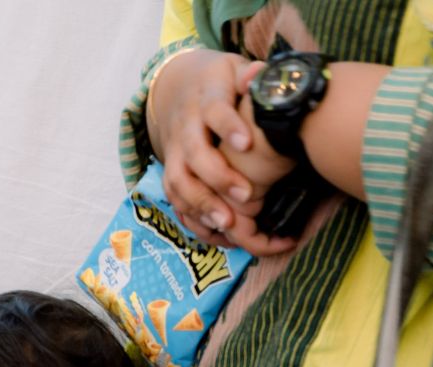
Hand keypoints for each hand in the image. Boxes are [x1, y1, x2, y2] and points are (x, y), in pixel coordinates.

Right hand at [146, 48, 295, 251]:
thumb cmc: (218, 82)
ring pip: (178, 182)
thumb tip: (260, 74)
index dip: (229, 128)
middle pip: (193, 155)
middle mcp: (185, 128)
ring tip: (227, 223)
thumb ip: (249, 75)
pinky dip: (192, 217)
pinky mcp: (171, 171)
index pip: (214, 111)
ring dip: (200, 204)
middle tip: (246, 196)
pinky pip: (175, 199)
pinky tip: (215, 232)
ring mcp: (174, 152)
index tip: (247, 144)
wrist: (176, 86)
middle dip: (217, 178)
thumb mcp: (233, 68)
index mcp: (205, 100)